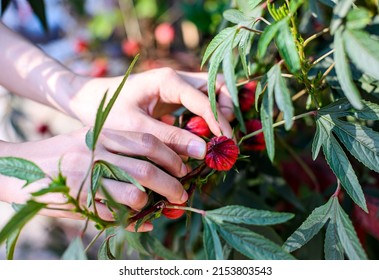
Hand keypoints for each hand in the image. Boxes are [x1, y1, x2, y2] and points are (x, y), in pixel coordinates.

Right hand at [0, 128, 187, 231]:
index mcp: (102, 134)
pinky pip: (113, 215)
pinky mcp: (77, 202)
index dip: (172, 156)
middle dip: (171, 185)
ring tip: (158, 206)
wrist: (20, 166)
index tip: (183, 168)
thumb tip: (159, 163)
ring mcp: (85, 179)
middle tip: (182, 195)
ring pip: (132, 194)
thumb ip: (121, 146)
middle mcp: (96, 154)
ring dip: (151, 204)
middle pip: (146, 170)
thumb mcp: (91, 137)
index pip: (148, 142)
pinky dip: (134, 221)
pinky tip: (144, 222)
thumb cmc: (62, 151)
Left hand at [66, 68, 234, 158]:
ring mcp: (176, 86)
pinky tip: (204, 136)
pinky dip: (206, 117)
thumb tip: (203, 151)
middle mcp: (176, 78)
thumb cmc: (106, 110)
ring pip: (210, 93)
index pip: (205, 99)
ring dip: (218, 113)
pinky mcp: (172, 96)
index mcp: (168, 80)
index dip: (219, 122)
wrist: (87, 99)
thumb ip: (170, 138)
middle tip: (225, 138)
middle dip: (225, 110)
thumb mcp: (137, 127)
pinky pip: (198, 103)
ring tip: (218, 139)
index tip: (225, 144)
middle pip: (215, 86)